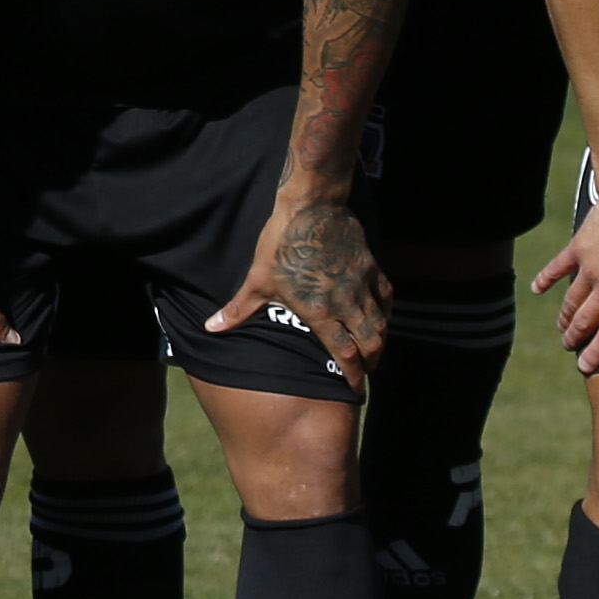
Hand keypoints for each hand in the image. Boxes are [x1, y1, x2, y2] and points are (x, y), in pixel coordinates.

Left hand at [218, 195, 391, 389]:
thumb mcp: (258, 279)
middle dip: (370, 363)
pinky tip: (378, 317)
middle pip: (371, 344)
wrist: (312, 208)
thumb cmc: (282, 244)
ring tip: (371, 350)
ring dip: (378, 341)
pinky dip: (385, 313)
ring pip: (381, 324)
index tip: (354, 390)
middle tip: (364, 371)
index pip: (343, 354)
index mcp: (320, 311)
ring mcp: (362, 285)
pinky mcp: (372, 268)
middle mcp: (347, 303)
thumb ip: (239, 309)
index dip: (351, 376)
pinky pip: (386, 298)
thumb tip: (212, 328)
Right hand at [530, 184, 598, 370]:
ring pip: (572, 301)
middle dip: (576, 338)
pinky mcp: (579, 249)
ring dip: (565, 317)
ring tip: (561, 328)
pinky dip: (546, 279)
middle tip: (569, 347)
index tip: (585, 367)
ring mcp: (589, 271)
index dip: (597, 354)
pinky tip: (536, 289)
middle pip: (586, 322)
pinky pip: (558, 268)